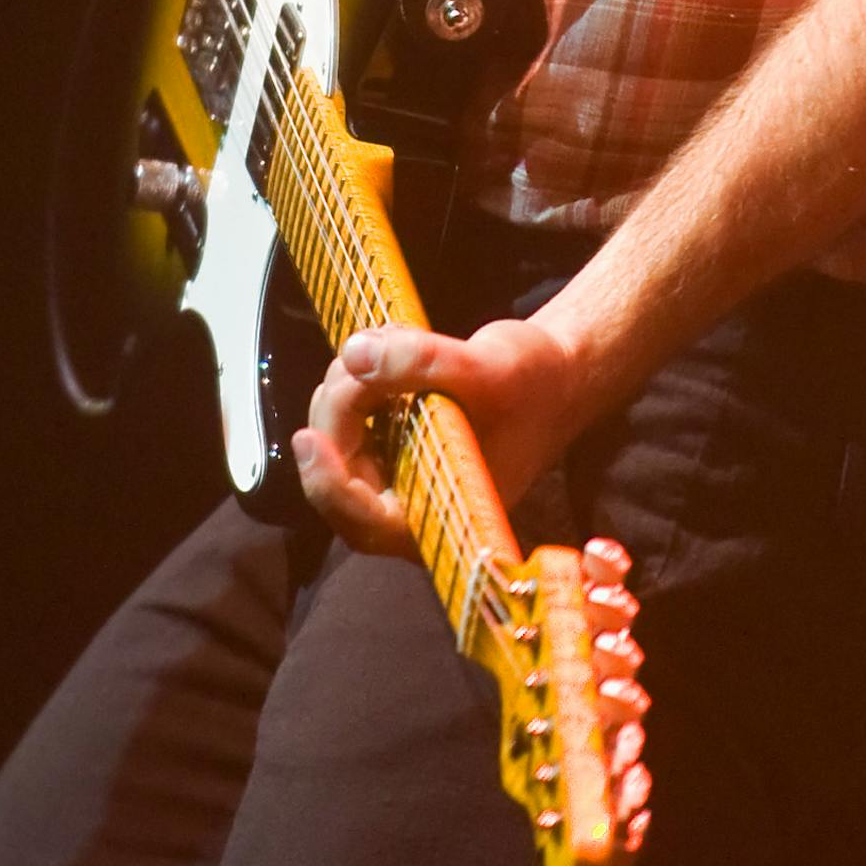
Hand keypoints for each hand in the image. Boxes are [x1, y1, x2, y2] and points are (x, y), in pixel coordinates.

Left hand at [293, 315, 589, 558]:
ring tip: (386, 346)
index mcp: (438, 515)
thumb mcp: (484, 367)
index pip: (362, 519)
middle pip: (342, 474)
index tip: (308, 438)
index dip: (327, 482)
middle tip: (361, 357)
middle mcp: (413, 505)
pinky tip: (387, 350)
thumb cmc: (534, 385)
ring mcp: (400, 475)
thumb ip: (419, 361)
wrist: (557, 375)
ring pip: (340, 442)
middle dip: (340, 413)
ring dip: (346, 391)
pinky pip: (353, 420)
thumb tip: (354, 355)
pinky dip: (358, 384)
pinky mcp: (395, 445)